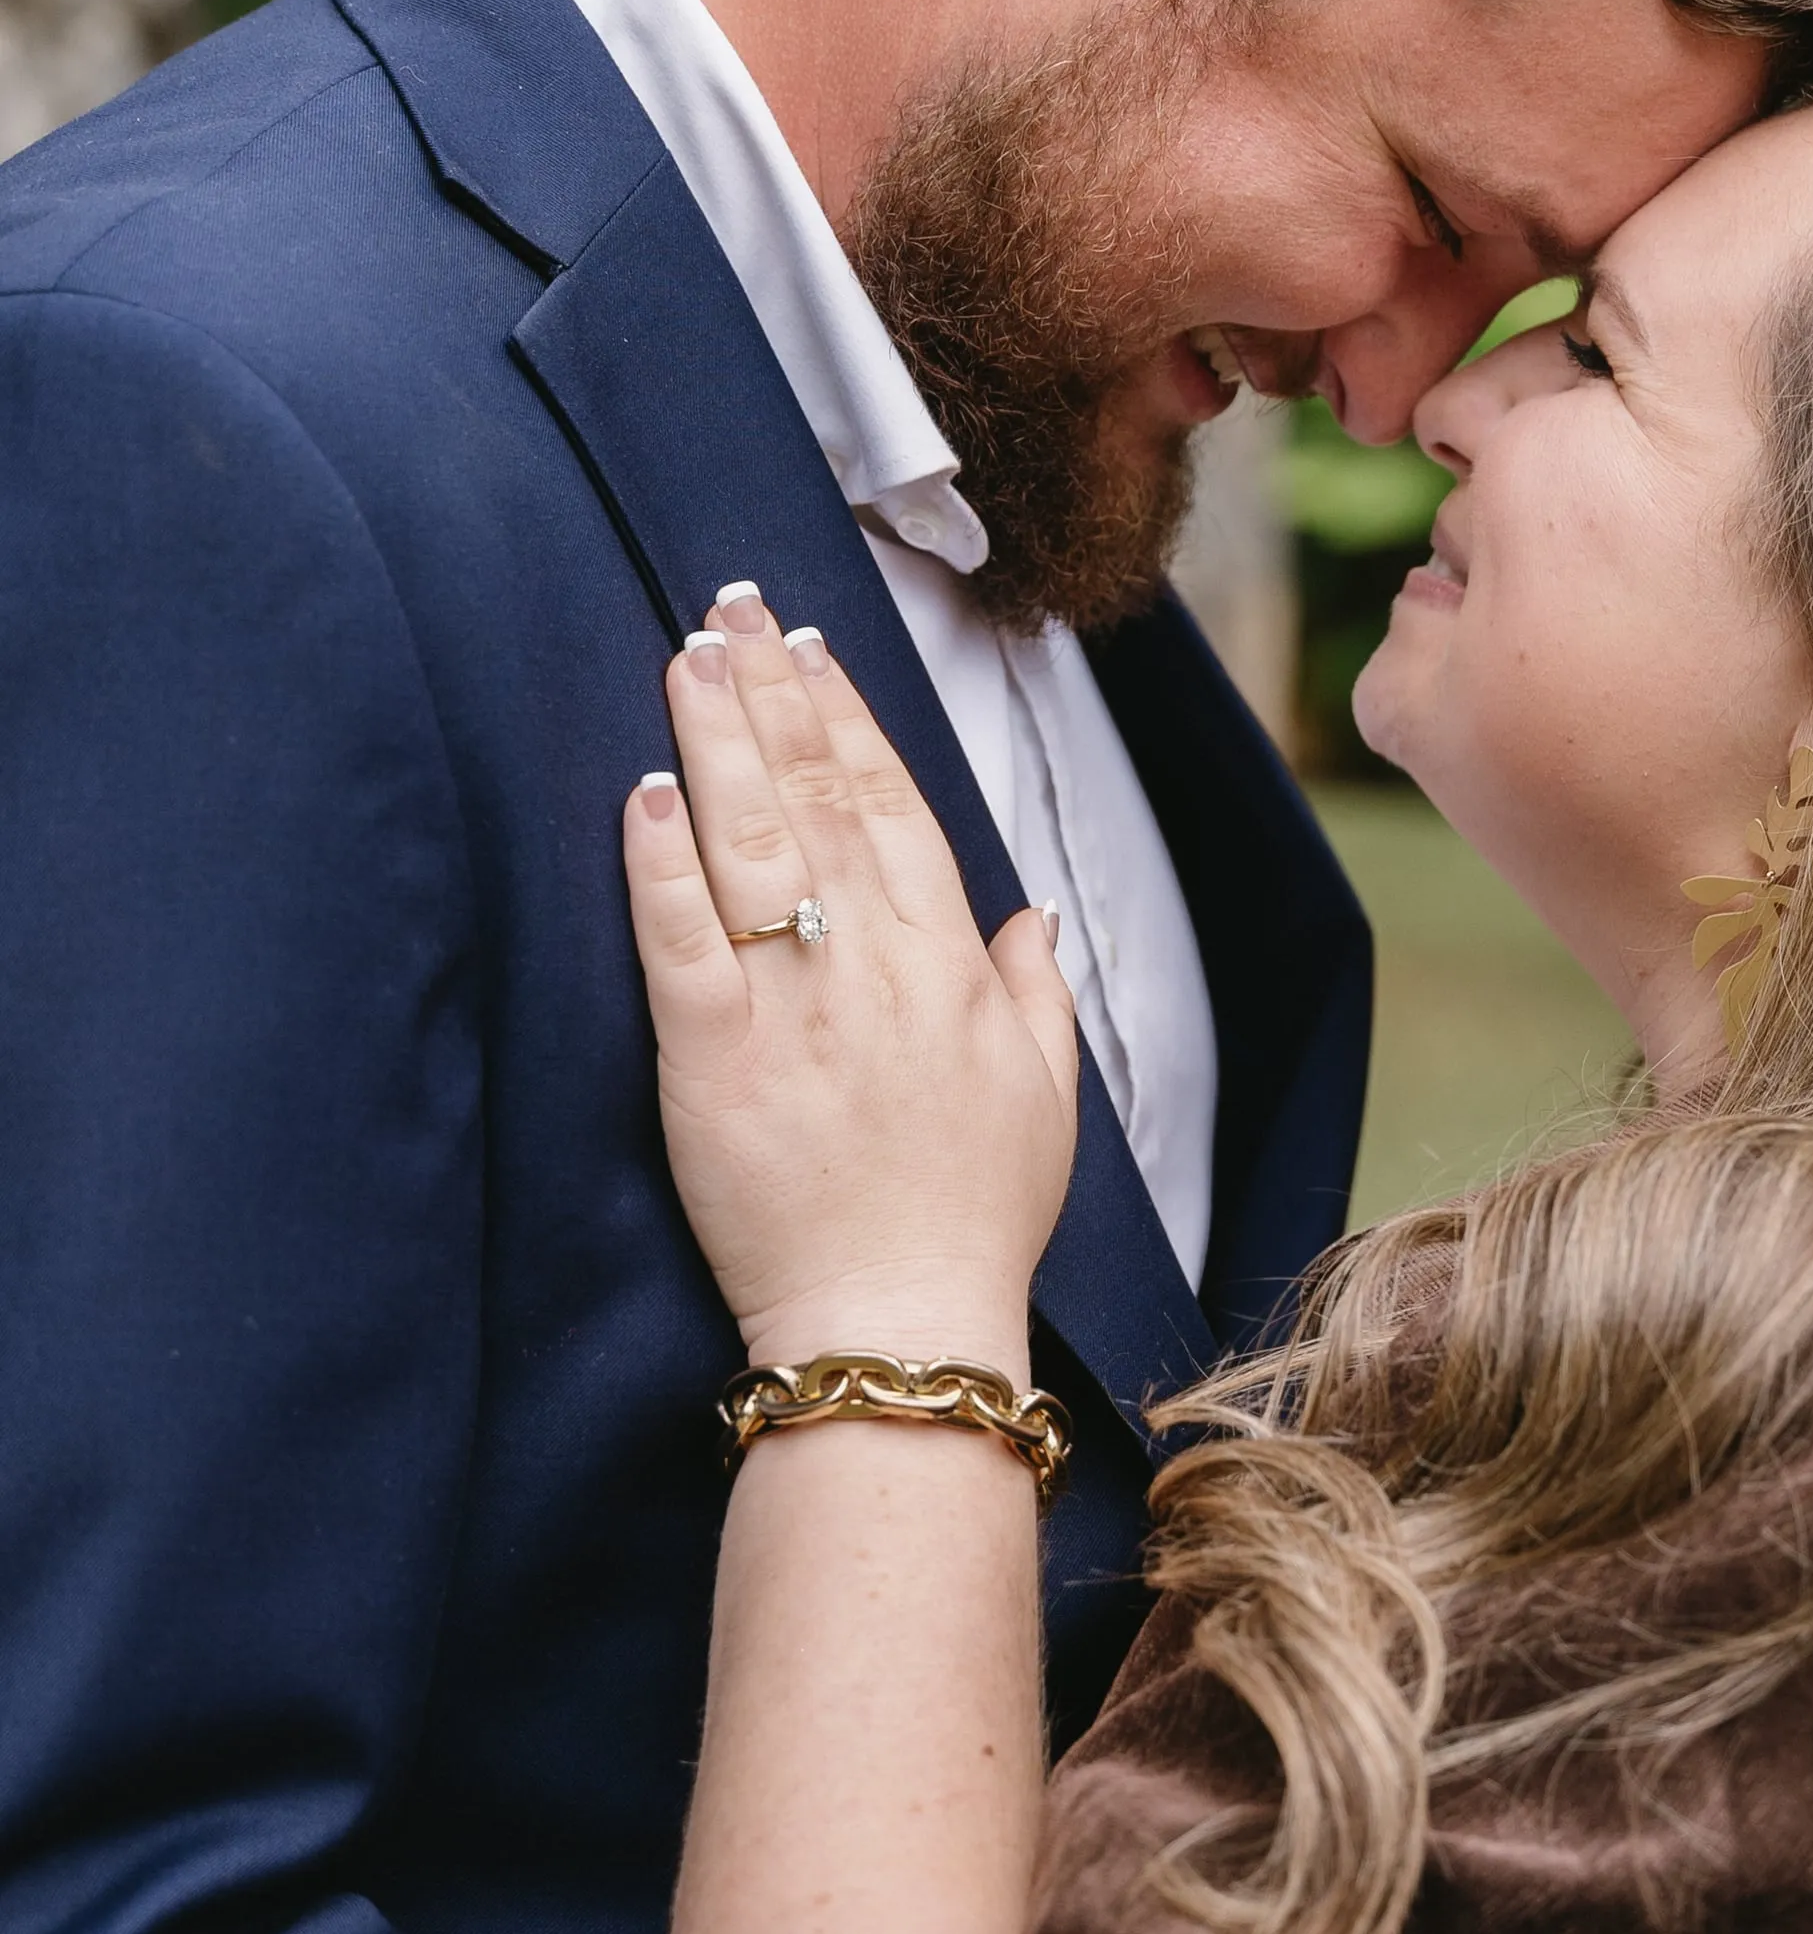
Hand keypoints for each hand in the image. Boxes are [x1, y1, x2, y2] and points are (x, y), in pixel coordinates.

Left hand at [620, 592, 1078, 1365]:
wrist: (901, 1326)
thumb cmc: (970, 1223)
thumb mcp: (1044, 1102)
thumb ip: (1036, 995)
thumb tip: (1034, 918)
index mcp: (952, 968)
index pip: (894, 808)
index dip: (850, 720)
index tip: (816, 650)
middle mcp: (875, 971)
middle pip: (816, 800)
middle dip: (774, 692)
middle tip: (733, 607)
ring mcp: (793, 1013)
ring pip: (750, 847)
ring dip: (718, 741)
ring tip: (691, 657)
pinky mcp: (714, 1065)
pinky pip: (682, 943)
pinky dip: (663, 863)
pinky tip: (646, 791)